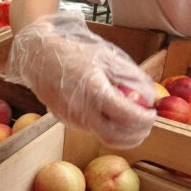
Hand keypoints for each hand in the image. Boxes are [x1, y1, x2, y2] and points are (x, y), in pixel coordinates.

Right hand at [7, 11, 156, 148]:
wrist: (38, 56)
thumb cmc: (74, 53)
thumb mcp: (107, 57)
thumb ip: (132, 76)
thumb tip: (150, 97)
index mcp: (94, 91)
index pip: (127, 117)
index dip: (145, 118)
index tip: (152, 112)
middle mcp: (81, 110)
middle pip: (116, 137)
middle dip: (137, 134)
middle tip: (146, 124)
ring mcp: (71, 119)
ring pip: (104, 136)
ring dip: (123, 134)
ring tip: (133, 121)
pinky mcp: (66, 121)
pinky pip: (91, 130)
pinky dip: (107, 127)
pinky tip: (111, 114)